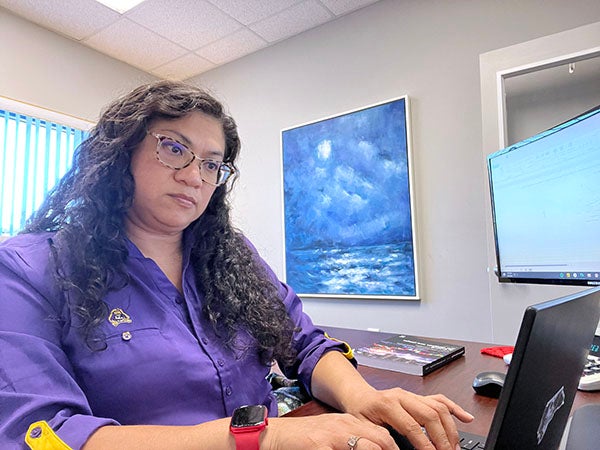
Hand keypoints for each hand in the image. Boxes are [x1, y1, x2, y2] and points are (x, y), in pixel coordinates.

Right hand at [263, 414, 399, 449]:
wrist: (276, 435)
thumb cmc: (305, 439)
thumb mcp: (333, 435)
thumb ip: (354, 441)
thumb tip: (378, 447)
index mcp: (350, 423)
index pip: (383, 435)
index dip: (397, 449)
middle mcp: (345, 426)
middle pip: (381, 439)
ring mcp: (333, 437)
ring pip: (368, 447)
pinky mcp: (320, 446)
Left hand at [344, 387, 473, 449]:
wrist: (358, 396)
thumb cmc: (360, 413)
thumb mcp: (364, 428)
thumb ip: (381, 439)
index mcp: (387, 403)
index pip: (412, 426)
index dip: (425, 444)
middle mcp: (402, 396)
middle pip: (430, 415)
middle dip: (442, 438)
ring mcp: (412, 395)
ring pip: (438, 407)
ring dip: (450, 428)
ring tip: (455, 446)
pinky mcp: (418, 396)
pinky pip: (440, 399)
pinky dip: (455, 409)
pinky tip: (466, 418)